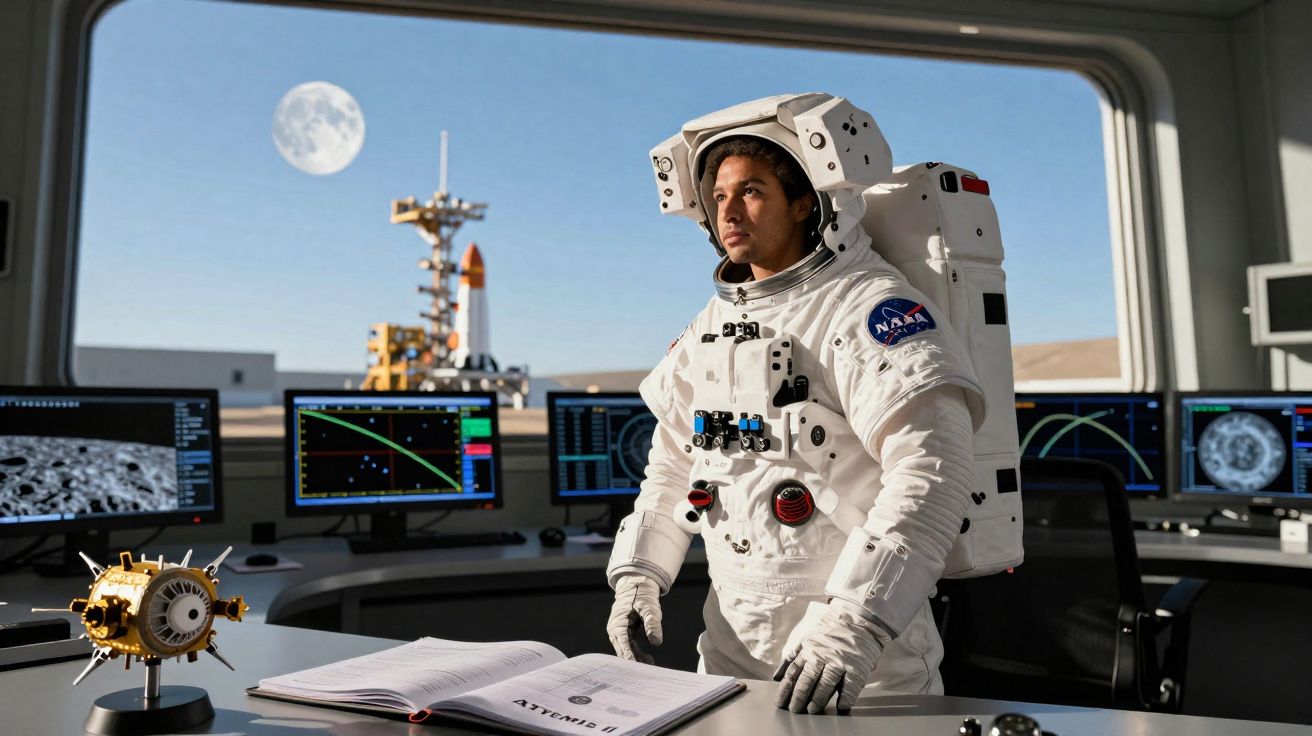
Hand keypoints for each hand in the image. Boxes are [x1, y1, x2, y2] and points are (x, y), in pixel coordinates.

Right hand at [607, 574, 662, 663]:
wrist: (637, 583)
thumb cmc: (643, 594)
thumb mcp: (650, 608)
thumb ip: (653, 624)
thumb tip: (656, 642)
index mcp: (618, 624)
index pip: (624, 645)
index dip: (631, 658)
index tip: (638, 669)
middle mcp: (615, 629)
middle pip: (623, 651)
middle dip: (635, 662)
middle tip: (648, 673)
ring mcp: (617, 631)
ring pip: (626, 650)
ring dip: (637, 659)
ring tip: (651, 666)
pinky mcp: (623, 632)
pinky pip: (628, 646)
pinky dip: (637, 653)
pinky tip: (648, 659)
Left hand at [772, 599, 887, 714]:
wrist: (858, 617)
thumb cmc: (831, 631)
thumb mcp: (807, 639)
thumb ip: (793, 657)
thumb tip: (777, 676)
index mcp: (809, 649)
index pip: (794, 673)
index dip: (786, 690)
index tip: (780, 703)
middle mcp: (822, 655)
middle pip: (807, 680)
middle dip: (799, 697)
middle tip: (794, 710)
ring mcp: (840, 661)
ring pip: (826, 683)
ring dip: (818, 699)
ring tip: (812, 711)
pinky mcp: (857, 666)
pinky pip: (850, 686)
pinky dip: (846, 698)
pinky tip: (841, 707)